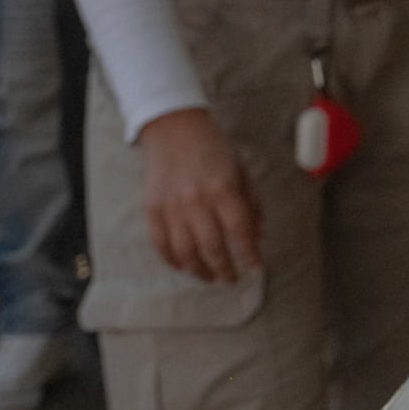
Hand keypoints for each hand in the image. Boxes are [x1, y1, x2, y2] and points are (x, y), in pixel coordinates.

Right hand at [137, 107, 263, 284]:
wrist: (174, 130)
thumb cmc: (214, 150)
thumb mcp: (242, 170)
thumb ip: (251, 204)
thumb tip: (258, 236)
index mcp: (224, 189)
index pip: (240, 231)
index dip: (248, 254)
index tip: (255, 269)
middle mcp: (196, 201)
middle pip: (212, 247)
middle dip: (224, 269)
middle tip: (231, 279)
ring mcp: (171, 207)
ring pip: (185, 252)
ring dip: (199, 270)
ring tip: (209, 276)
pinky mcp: (151, 210)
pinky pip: (160, 245)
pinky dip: (172, 260)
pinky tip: (184, 266)